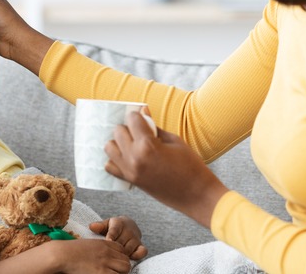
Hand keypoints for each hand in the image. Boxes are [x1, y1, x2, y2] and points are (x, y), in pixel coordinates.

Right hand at [48, 238, 131, 273]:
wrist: (63, 255)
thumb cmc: (73, 251)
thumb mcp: (90, 244)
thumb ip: (102, 249)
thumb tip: (109, 257)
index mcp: (105, 244)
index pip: (123, 251)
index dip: (120, 258)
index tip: (114, 263)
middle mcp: (108, 253)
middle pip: (126, 261)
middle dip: (123, 267)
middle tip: (114, 272)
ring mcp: (105, 263)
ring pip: (125, 269)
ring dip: (120, 273)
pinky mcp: (101, 273)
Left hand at [89, 216, 147, 259]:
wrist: (127, 225)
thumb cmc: (112, 227)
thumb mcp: (106, 224)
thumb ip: (99, 226)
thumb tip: (92, 226)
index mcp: (119, 223)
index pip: (115, 230)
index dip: (111, 236)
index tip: (108, 242)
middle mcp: (129, 230)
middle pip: (121, 243)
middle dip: (113, 249)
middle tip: (106, 255)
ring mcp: (136, 238)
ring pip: (128, 249)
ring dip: (121, 255)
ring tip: (113, 259)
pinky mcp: (141, 245)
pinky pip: (142, 252)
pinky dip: (136, 256)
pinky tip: (128, 259)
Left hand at [104, 109, 229, 228]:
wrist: (196, 194)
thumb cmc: (190, 165)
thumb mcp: (174, 141)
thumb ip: (154, 126)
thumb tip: (143, 111)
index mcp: (148, 145)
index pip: (132, 120)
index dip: (138, 116)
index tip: (142, 116)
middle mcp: (134, 158)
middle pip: (118, 132)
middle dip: (128, 128)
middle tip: (139, 130)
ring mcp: (130, 171)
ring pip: (109, 147)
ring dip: (119, 142)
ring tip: (133, 143)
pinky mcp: (130, 181)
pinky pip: (110, 166)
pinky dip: (116, 159)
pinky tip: (128, 156)